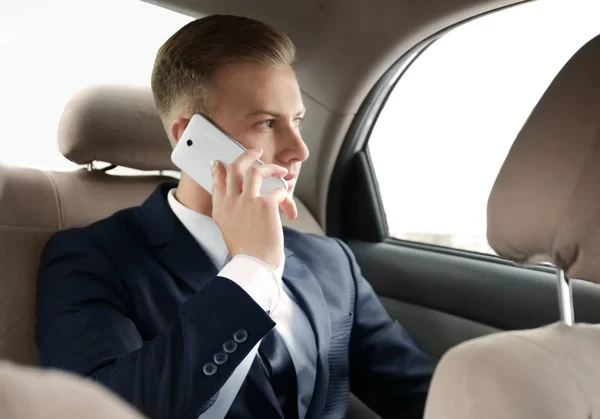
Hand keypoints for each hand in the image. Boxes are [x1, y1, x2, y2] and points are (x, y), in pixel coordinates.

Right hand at [210, 148, 297, 269]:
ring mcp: (248, 201)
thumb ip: (231, 212)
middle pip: (235, 168)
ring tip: (281, 171)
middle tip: (256, 152)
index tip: (221, 162)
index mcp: (221, 209)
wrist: (255, 264)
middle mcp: (231, 202)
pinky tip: (289, 207)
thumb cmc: (247, 252)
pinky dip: (285, 195)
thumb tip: (239, 201)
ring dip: (271, 168)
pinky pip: (278, 191)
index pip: (217, 180)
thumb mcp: (230, 230)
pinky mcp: (266, 204)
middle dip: (246, 156)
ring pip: (256, 171)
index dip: (219, 168)